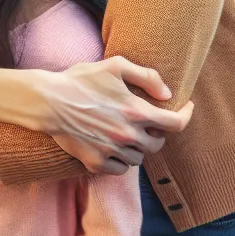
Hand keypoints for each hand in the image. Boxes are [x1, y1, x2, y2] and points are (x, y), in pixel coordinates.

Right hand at [30, 57, 193, 171]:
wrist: (48, 101)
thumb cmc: (81, 80)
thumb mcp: (115, 66)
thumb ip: (146, 77)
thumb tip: (167, 94)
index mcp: (136, 112)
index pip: (175, 123)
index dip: (186, 115)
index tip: (186, 108)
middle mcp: (128, 135)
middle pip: (158, 143)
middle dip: (157, 131)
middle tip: (147, 120)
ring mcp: (112, 151)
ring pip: (139, 157)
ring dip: (138, 146)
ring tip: (127, 132)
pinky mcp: (96, 163)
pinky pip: (120, 169)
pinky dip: (122, 160)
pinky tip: (114, 146)